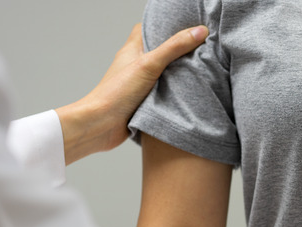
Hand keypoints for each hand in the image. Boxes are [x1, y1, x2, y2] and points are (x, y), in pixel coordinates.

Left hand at [55, 23, 208, 163]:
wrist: (102, 125)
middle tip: (197, 49)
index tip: (183, 28)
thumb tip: (199, 31)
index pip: (146, 29)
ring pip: (162, 74)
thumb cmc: (116, 93)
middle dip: (176, 51)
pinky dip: (173, 93)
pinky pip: (162, 93)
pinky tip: (186, 94)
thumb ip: (174, 47)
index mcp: (132, 50)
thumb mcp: (149, 64)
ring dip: (176, 75)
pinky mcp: (143, 101)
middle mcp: (134, 65)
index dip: (163, 26)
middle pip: (158, 51)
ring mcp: (139, 84)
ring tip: (197, 70)